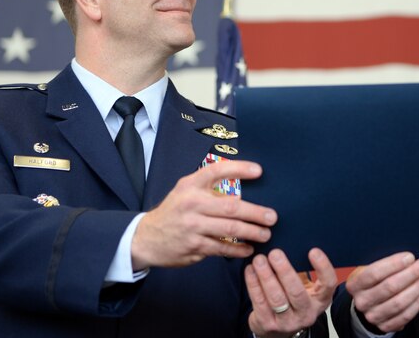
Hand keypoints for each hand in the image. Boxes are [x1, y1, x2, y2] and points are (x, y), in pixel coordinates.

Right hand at [130, 160, 275, 268]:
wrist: (146, 238)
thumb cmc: (175, 210)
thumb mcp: (186, 191)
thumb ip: (209, 187)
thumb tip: (243, 190)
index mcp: (190, 185)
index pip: (217, 171)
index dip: (239, 169)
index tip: (259, 171)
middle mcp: (192, 203)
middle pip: (231, 207)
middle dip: (255, 212)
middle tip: (272, 217)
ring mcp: (193, 227)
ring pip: (230, 229)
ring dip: (252, 232)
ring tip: (265, 234)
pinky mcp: (194, 246)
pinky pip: (222, 248)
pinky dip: (238, 249)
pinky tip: (249, 248)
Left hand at [246, 248, 336, 337]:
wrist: (279, 329)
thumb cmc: (293, 298)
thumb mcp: (304, 286)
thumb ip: (300, 268)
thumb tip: (290, 240)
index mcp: (320, 300)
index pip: (328, 284)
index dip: (323, 267)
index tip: (313, 251)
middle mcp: (306, 313)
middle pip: (297, 292)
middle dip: (284, 271)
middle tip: (275, 253)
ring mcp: (287, 322)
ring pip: (276, 298)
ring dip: (266, 276)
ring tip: (259, 260)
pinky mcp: (268, 325)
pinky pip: (259, 302)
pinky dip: (254, 284)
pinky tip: (250, 270)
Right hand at [345, 252, 418, 332]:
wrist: (366, 304)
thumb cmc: (372, 281)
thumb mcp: (369, 269)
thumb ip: (385, 264)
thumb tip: (410, 258)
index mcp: (355, 284)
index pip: (374, 273)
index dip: (394, 264)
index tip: (410, 256)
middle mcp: (362, 302)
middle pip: (390, 287)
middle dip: (412, 273)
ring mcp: (373, 316)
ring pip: (399, 303)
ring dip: (418, 287)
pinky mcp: (385, 326)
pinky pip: (405, 315)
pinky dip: (418, 302)